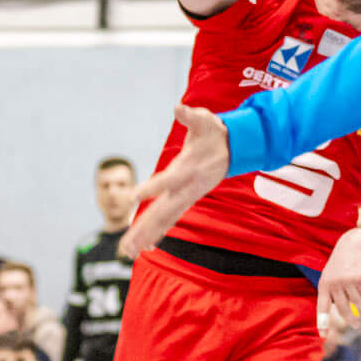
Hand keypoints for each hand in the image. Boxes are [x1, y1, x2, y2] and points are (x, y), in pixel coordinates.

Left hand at [122, 104, 228, 258]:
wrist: (233, 149)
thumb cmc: (213, 133)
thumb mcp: (205, 120)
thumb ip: (191, 116)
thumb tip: (178, 108)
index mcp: (188, 170)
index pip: (168, 180)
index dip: (152, 187)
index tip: (133, 196)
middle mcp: (186, 189)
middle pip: (162, 212)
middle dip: (143, 229)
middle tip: (126, 245)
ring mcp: (185, 198)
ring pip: (163, 220)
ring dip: (145, 236)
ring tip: (127, 252)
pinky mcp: (184, 202)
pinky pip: (167, 221)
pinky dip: (155, 234)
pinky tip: (142, 247)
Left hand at [319, 227, 360, 334]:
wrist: (355, 246)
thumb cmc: (342, 266)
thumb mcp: (331, 277)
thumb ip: (333, 296)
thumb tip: (346, 317)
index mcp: (323, 285)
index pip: (322, 308)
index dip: (322, 322)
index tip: (323, 335)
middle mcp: (334, 284)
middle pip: (343, 310)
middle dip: (351, 321)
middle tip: (356, 326)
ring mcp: (348, 281)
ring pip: (357, 305)